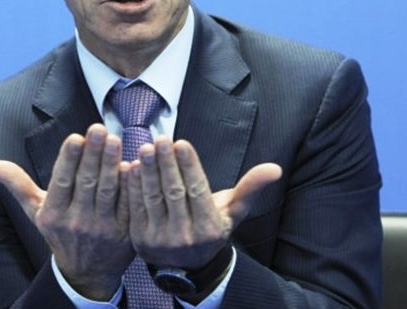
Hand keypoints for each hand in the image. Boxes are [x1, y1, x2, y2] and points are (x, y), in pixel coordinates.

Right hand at [0, 124, 133, 299]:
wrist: (87, 273)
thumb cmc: (60, 232)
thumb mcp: (36, 211)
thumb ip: (17, 184)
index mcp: (53, 214)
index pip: (61, 182)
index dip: (68, 160)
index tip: (75, 137)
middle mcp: (76, 222)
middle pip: (86, 183)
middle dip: (93, 155)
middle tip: (99, 130)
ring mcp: (102, 228)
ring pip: (108, 191)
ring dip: (112, 164)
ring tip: (114, 140)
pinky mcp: (125, 232)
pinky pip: (129, 204)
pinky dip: (131, 184)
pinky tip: (134, 164)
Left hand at [125, 139, 281, 269]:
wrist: (186, 267)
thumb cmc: (212, 229)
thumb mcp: (233, 213)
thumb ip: (251, 188)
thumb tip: (275, 168)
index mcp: (209, 227)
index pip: (198, 191)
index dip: (189, 166)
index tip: (181, 143)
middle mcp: (185, 236)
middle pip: (174, 193)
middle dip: (166, 164)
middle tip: (160, 139)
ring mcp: (161, 239)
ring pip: (153, 199)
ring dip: (147, 172)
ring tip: (145, 148)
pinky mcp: (140, 240)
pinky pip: (136, 209)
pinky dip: (132, 187)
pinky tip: (131, 166)